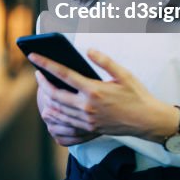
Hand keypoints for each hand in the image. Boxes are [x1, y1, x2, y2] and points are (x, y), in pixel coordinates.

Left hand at [28, 49, 177, 142]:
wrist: (146, 121)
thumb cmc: (136, 95)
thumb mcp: (123, 74)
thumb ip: (104, 61)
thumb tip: (89, 50)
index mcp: (93, 90)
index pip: (63, 74)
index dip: (46, 64)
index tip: (33, 56)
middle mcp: (87, 106)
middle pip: (55, 94)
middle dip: (42, 83)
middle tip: (37, 73)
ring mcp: (87, 120)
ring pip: (57, 110)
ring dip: (46, 99)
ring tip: (43, 88)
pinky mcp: (89, 129)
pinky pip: (65, 122)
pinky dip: (55, 113)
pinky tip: (53, 106)